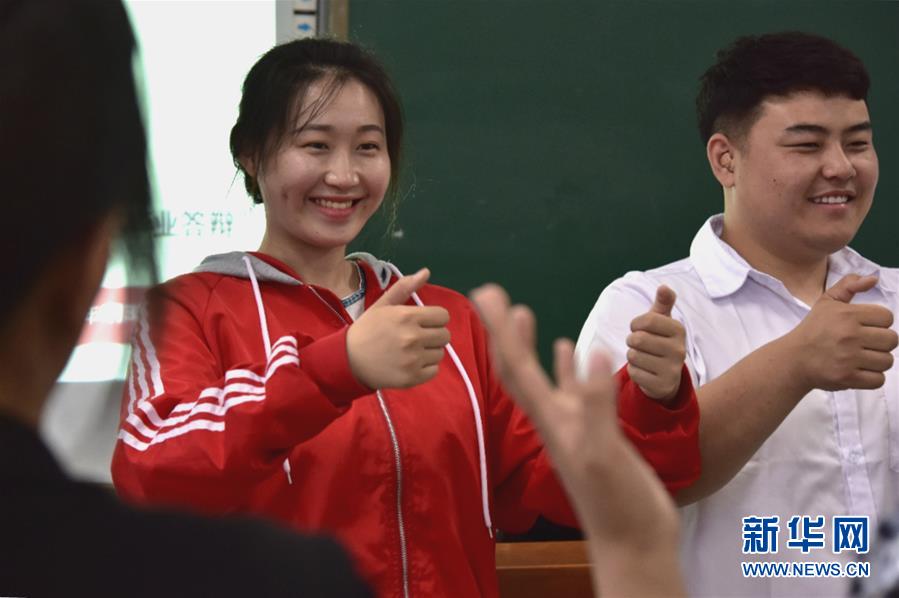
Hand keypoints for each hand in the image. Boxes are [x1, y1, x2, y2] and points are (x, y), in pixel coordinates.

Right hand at [347, 268, 449, 388]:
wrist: (348, 360)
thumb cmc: (367, 329)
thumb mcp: (382, 305)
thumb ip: (405, 287)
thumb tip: (426, 271)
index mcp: (407, 316)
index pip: (443, 316)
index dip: (434, 318)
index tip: (423, 323)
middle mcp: (413, 337)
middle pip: (445, 335)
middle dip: (434, 335)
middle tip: (417, 338)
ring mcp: (413, 359)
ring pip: (440, 353)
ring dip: (430, 352)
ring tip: (412, 351)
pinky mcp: (412, 377)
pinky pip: (434, 370)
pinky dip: (426, 368)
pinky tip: (411, 363)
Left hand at [470, 284, 679, 570]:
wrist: (635, 541)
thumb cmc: (618, 504)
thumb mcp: (603, 452)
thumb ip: (594, 406)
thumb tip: (588, 350)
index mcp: (550, 419)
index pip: (516, 366)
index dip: (499, 329)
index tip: (484, 294)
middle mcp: (553, 418)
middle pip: (517, 366)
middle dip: (501, 330)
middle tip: (490, 294)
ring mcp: (572, 425)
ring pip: (541, 376)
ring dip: (528, 344)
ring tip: (521, 313)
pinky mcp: (593, 432)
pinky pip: (573, 391)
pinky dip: (567, 368)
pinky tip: (569, 351)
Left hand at [625, 285, 685, 401]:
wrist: (665, 376)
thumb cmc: (659, 341)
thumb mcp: (661, 321)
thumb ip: (662, 303)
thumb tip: (664, 287)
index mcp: (678, 330)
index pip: (647, 320)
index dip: (635, 324)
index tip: (638, 328)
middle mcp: (679, 349)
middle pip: (638, 339)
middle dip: (631, 341)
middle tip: (639, 344)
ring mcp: (672, 369)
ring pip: (634, 356)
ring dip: (632, 356)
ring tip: (642, 357)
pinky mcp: (662, 385)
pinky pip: (634, 373)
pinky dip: (633, 371)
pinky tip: (644, 371)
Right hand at [789, 274, 896, 391]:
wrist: (793, 359)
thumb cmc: (813, 329)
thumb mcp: (826, 302)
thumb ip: (849, 286)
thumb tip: (873, 279)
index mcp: (847, 315)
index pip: (887, 317)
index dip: (879, 323)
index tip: (865, 328)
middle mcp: (849, 335)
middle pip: (892, 340)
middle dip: (881, 343)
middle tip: (865, 344)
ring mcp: (849, 358)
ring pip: (887, 361)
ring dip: (877, 361)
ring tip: (862, 358)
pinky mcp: (847, 378)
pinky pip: (878, 380)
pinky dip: (872, 377)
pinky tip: (859, 371)